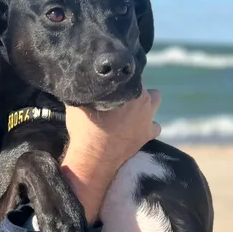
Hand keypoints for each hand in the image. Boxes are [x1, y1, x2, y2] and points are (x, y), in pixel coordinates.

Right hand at [60, 88, 161, 221]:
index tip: (110, 81)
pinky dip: (147, 124)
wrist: (93, 158)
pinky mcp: (148, 135)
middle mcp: (144, 102)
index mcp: (130, 89)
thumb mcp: (77, 103)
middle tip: (116, 95)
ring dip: (145, 102)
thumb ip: (85, 89)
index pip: (130, 72)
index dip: (119, 76)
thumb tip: (79, 80)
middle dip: (131, 88)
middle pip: (142, 86)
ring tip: (129, 108)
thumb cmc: (85, 128)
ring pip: (155, 100)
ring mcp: (148, 119)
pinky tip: (135, 126)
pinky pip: (155, 125)